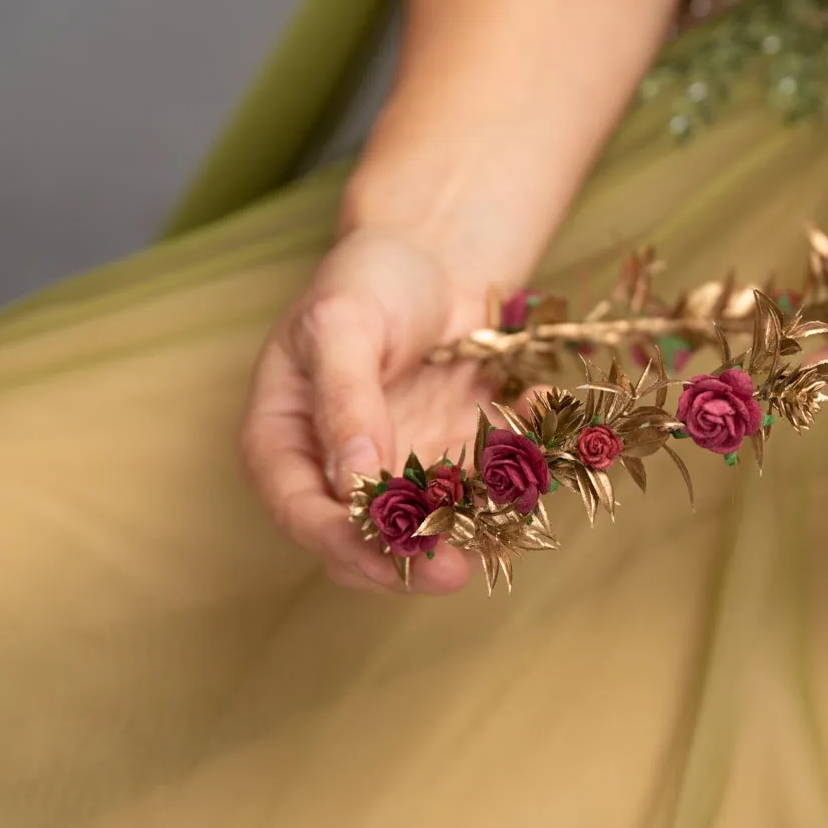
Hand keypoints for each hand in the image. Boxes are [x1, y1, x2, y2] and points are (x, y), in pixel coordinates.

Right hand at [239, 222, 499, 594]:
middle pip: (365, 543)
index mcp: (284, 443)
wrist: (431, 257)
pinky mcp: (456, 466)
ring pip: (432, 531)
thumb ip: (344, 399)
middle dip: (411, 561)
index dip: (342, 544)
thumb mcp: (344, 323)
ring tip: (510, 510)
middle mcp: (339, 474)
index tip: (388, 558)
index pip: (302, 513)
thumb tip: (353, 480)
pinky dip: (518, 477)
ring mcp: (401, 475)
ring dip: (470, 532)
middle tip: (454, 570)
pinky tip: (542, 422)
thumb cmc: (368, 280)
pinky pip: (489, 493)